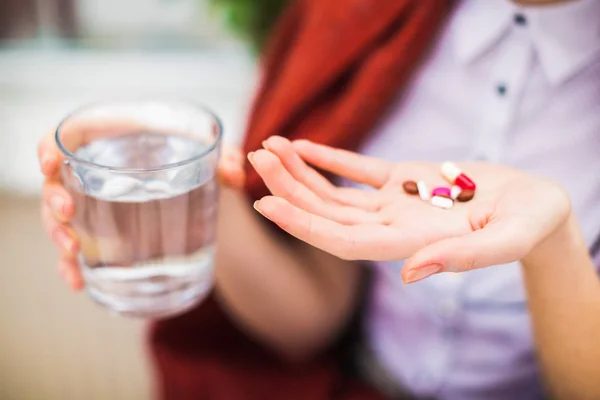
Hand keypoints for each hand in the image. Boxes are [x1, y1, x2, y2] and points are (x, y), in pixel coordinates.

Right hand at [38, 126, 244, 290]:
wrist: (199, 196)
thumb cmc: (193, 165)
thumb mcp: (209, 157)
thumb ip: (225, 157)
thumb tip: (234, 170)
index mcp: (114, 144)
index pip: (70, 137)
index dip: (51, 145)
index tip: (49, 161)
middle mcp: (97, 175)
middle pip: (58, 182)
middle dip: (54, 199)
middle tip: (68, 212)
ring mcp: (95, 206)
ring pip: (60, 219)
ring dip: (59, 235)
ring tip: (71, 252)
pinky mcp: (101, 235)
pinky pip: (76, 250)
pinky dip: (72, 266)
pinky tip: (78, 282)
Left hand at [248, 136, 570, 283]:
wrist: (536, 206)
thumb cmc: (530, 224)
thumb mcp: (506, 239)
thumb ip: (462, 257)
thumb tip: (410, 273)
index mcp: (411, 243)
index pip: (344, 241)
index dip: (303, 225)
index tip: (265, 205)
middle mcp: (393, 226)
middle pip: (328, 212)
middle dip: (289, 187)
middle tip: (255, 157)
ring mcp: (394, 202)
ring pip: (336, 191)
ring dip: (301, 170)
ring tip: (270, 145)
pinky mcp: (403, 178)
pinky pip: (357, 169)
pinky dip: (329, 158)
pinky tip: (301, 146)